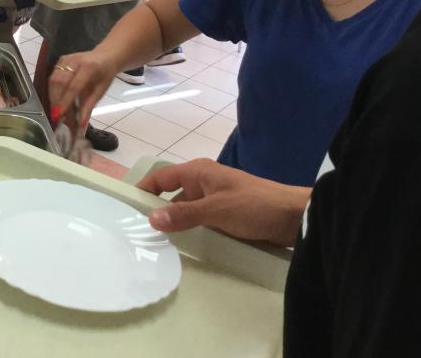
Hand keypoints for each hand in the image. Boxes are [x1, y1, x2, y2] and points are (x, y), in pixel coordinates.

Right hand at [48, 50, 118, 127]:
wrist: (105, 56)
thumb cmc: (104, 75)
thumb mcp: (101, 91)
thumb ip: (89, 106)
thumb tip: (81, 124)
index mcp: (89, 67)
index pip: (74, 86)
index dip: (65, 101)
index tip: (59, 115)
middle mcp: (75, 60)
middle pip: (60, 82)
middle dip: (56, 100)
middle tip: (55, 116)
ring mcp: (66, 58)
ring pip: (53, 79)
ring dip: (52, 96)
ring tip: (55, 110)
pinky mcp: (61, 59)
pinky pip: (53, 76)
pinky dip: (52, 90)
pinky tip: (55, 99)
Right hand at [138, 159, 309, 246]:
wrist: (295, 217)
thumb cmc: (255, 205)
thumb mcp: (217, 210)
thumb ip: (184, 215)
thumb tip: (151, 218)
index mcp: (199, 172)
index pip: (160, 177)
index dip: (143, 189)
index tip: (124, 207)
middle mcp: (204, 184)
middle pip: (171, 197)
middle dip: (157, 213)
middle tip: (137, 235)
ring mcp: (215, 201)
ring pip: (186, 213)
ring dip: (176, 226)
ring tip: (156, 246)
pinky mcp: (226, 218)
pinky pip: (201, 224)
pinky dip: (192, 233)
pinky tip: (184, 248)